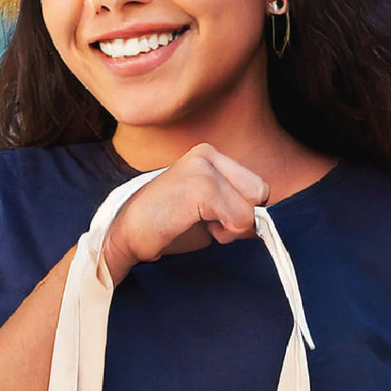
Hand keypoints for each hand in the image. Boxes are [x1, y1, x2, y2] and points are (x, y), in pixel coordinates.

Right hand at [100, 142, 270, 284]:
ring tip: (197, 224)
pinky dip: (224, 233)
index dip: (242, 212)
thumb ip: (235, 209)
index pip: (256, 186)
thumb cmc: (165, 228)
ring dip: (230, 228)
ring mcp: (203, 167)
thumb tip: (265, 223)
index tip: (212, 221)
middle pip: (261, 192)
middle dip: (240, 218)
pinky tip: (192, 226)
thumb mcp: (207, 214)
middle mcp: (208, 154)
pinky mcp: (200, 186)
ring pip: (251, 207)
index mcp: (209, 156)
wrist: (125, 236)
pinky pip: (239, 218)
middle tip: (206, 224)